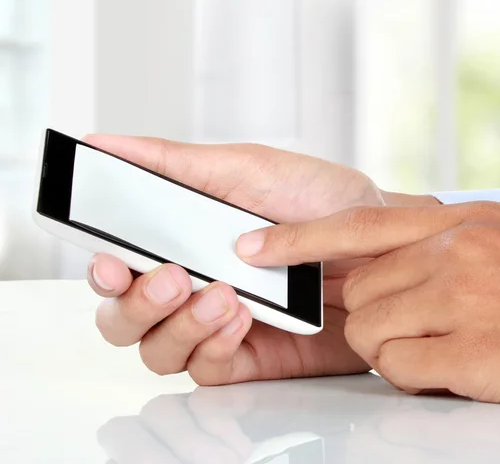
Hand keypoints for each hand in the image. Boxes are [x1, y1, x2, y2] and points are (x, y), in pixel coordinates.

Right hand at [84, 135, 433, 384]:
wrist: (383, 242)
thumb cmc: (320, 197)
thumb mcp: (247, 168)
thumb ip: (175, 163)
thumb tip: (103, 143)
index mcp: (182, 240)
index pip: (118, 265)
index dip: (103, 270)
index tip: (109, 259)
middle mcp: (194, 284)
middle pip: (124, 318)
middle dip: (136, 304)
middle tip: (174, 278)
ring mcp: (218, 323)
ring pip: (158, 350)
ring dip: (178, 325)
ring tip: (223, 294)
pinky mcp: (251, 355)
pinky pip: (207, 369)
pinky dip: (214, 345)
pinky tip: (241, 317)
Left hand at [236, 202, 499, 405]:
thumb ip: (448, 233)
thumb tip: (402, 248)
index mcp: (456, 222)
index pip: (355, 224)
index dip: (298, 237)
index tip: (255, 246)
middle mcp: (449, 254)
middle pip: (359, 291)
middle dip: (368, 314)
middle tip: (407, 324)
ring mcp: (458, 301)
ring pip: (372, 333)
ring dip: (392, 348)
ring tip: (439, 348)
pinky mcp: (471, 354)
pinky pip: (402, 370)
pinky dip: (417, 376)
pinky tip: (456, 369)